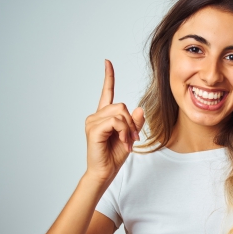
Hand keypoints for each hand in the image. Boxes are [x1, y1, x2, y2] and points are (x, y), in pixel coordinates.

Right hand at [84, 60, 144, 186]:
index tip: (107, 62)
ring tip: (127, 142)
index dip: (108, 77)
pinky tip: (123, 141)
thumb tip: (139, 109)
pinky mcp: (94, 129)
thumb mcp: (130, 136)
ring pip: (119, 113)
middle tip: (133, 138)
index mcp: (104, 115)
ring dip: (128, 128)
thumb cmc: (115, 155)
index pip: (106, 92)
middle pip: (120, 105)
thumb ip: (135, 122)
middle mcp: (96, 116)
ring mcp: (92, 122)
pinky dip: (123, 131)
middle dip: (131, 122)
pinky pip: (115, 122)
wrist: (105, 172)